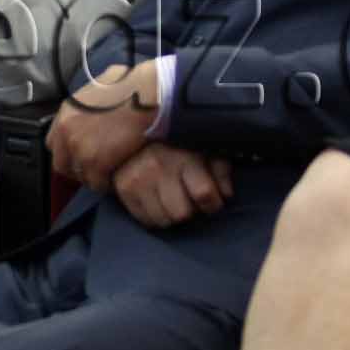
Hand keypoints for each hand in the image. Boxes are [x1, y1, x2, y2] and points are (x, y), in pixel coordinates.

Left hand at [50, 60, 161, 189]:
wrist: (148, 94)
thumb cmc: (132, 84)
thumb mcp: (100, 86)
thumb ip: (89, 102)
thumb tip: (93, 103)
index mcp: (66, 113)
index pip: (53, 143)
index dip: (67, 152)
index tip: (80, 156)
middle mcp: (67, 132)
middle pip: (62, 164)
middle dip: (78, 169)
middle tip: (95, 170)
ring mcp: (80, 149)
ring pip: (80, 176)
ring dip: (94, 178)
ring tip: (109, 174)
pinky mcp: (97, 162)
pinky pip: (97, 183)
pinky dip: (107, 184)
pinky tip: (117, 178)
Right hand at [110, 143, 234, 229]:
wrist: (138, 129)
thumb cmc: (179, 142)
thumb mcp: (205, 149)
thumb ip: (220, 170)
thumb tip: (226, 195)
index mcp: (184, 157)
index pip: (204, 194)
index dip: (214, 204)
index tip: (212, 201)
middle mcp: (159, 169)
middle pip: (182, 213)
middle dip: (190, 210)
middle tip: (188, 200)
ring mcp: (138, 180)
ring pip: (163, 220)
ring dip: (171, 215)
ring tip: (172, 201)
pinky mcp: (123, 189)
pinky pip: (144, 220)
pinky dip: (154, 216)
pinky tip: (158, 202)